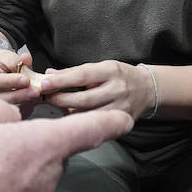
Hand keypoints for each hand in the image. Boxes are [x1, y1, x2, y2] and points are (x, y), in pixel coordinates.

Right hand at [0, 48, 37, 111]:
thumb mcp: (3, 56)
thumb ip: (15, 59)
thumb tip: (26, 59)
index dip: (10, 82)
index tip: (26, 80)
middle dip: (18, 95)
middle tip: (35, 91)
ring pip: (1, 108)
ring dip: (21, 103)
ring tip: (34, 97)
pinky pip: (5, 115)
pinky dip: (20, 110)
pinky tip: (29, 103)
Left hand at [38, 59, 153, 119]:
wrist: (147, 89)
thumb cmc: (119, 75)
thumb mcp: (101, 67)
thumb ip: (76, 72)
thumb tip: (49, 74)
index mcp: (111, 71)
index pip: (82, 76)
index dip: (61, 80)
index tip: (44, 83)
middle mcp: (117, 90)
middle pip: (83, 99)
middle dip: (60, 99)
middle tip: (45, 97)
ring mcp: (119, 108)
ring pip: (88, 114)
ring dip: (68, 111)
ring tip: (56, 105)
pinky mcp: (120, 121)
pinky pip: (95, 124)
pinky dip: (80, 120)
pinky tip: (72, 115)